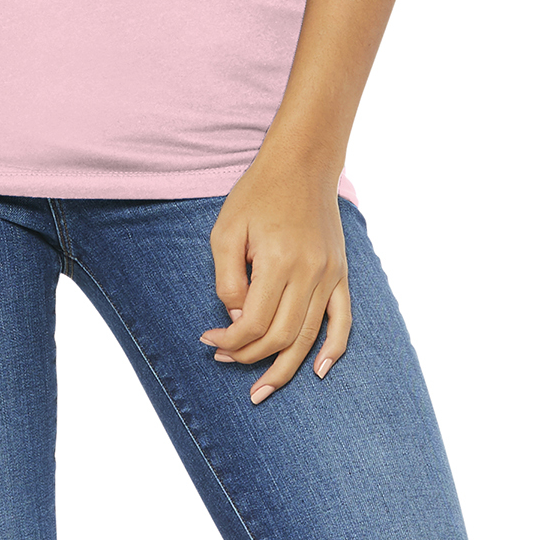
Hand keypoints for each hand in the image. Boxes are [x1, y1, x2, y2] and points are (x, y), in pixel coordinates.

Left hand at [199, 145, 351, 403]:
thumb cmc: (257, 194)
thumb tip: (237, 319)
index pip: (255, 322)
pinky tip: (320, 372)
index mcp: (279, 260)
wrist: (301, 163)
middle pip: (282, 337)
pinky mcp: (341, 273)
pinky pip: (344, 320)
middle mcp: (310, 272)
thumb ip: (228, 278)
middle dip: (250, 357)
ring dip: (285, 367)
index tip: (208, 340)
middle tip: (223, 360)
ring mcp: (330, 274)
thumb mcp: (227, 229)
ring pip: (310, 337)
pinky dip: (334, 349)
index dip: (229, 340)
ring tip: (262, 387)